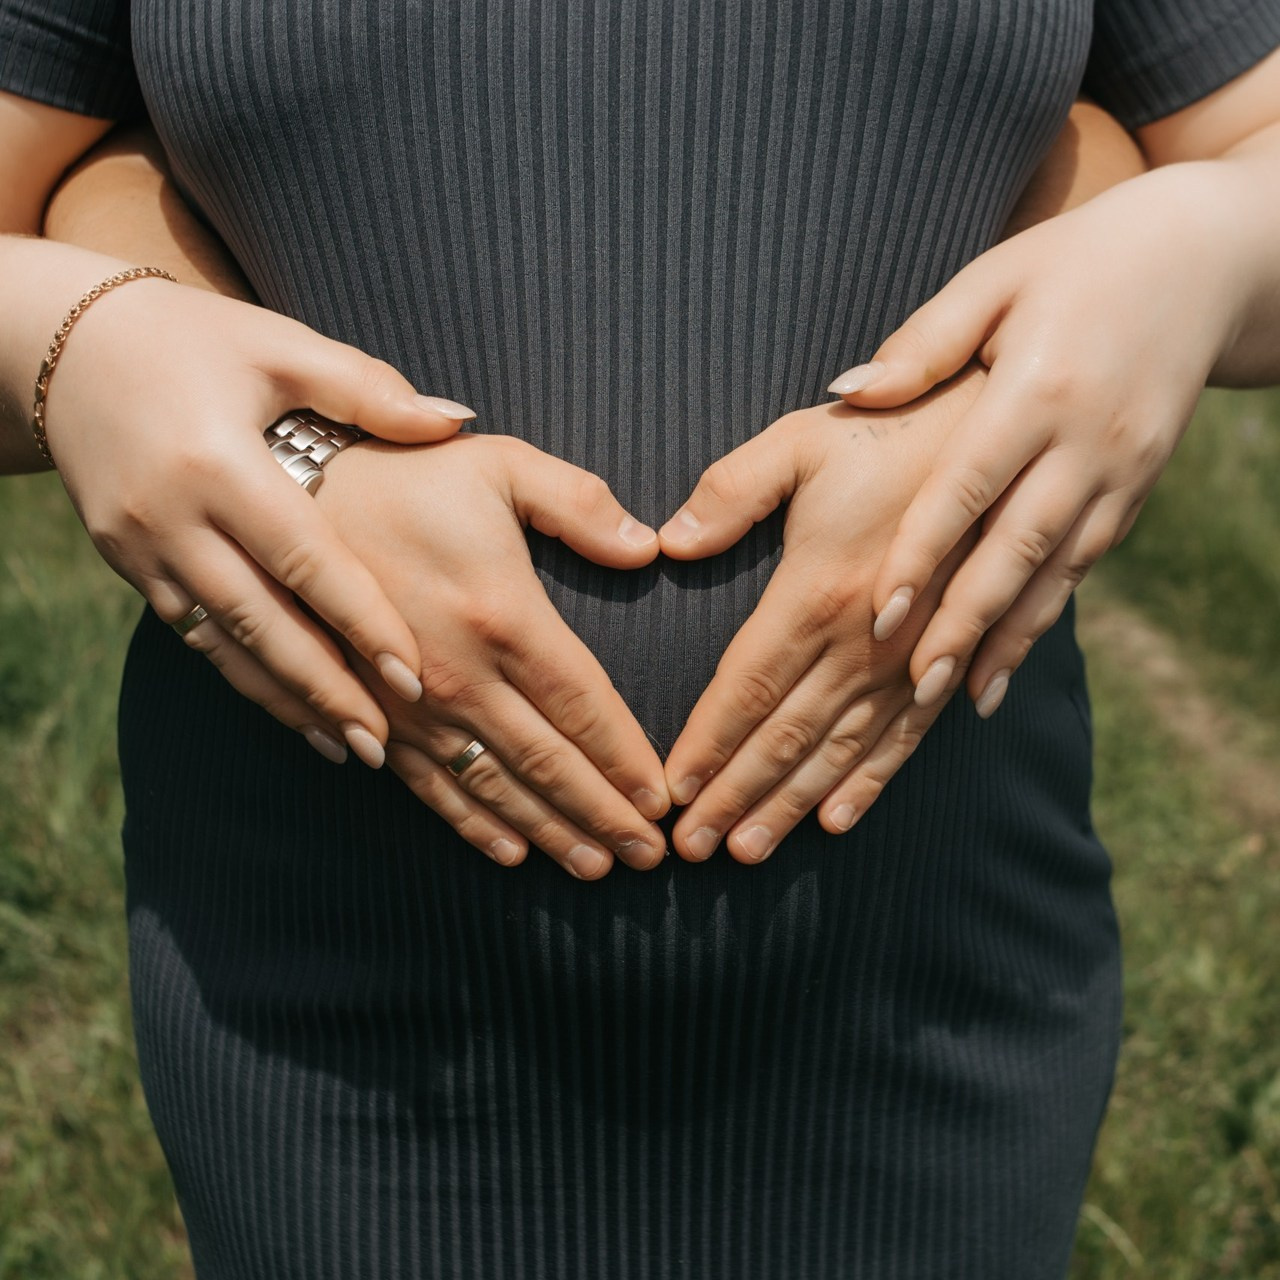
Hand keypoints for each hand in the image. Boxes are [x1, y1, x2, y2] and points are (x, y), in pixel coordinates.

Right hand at [42, 274, 476, 763]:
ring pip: (224, 645)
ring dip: (286, 701)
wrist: (64, 345)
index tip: (412, 676)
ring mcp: (141, 548)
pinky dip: (244, 677)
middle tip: (383, 746)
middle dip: (325, 690)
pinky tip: (288, 710)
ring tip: (347, 748)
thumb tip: (457, 419)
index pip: (304, 559)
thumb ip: (366, 389)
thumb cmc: (194, 339)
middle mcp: (172, 517)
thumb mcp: (278, 346)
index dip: (360, 621)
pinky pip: (194, 636)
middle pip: (261, 623)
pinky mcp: (126, 565)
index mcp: (218, 462)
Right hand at [316, 433, 671, 878]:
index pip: (584, 707)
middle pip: (549, 763)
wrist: (291, 498)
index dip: (627, 760)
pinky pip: (430, 785)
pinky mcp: (376, 715)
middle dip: (603, 816)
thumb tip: (649, 547)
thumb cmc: (406, 477)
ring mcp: (415, 706)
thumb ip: (579, 504)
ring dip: (549, 831)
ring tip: (595, 867)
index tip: (662, 802)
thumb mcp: (500, 467)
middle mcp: (462, 676)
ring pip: (496, 787)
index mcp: (504, 617)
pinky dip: (473, 823)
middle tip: (648, 858)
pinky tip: (508, 852)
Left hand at [657, 379, 982, 861]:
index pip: (747, 690)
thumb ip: (732, 491)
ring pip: (837, 751)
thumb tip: (668, 542)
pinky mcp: (943, 661)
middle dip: (734, 796)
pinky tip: (837, 820)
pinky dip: (867, 783)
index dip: (705, 746)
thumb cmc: (888, 435)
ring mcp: (907, 660)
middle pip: (783, 737)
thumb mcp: (801, 443)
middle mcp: (862, 643)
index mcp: (818, 593)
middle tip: (689, 851)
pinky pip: (902, 739)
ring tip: (747, 850)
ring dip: (789, 805)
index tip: (669, 795)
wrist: (999, 436)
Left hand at [828, 166, 1239, 715]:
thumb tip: (847, 395)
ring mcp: (1122, 471)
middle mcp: (1088, 442)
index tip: (880, 616)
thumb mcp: (997, 277)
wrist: (1208, 258)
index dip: (923, 555)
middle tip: (915, 689)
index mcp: (1040, 389)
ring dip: (1007, 639)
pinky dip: (1046, 615)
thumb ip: (925, 343)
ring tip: (959, 698)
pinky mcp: (1139, 487)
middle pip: (1017, 550)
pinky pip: (1086, 565)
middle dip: (965, 624)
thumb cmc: (1078, 260)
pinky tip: (1008, 657)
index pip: (968, 488)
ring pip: (1058, 573)